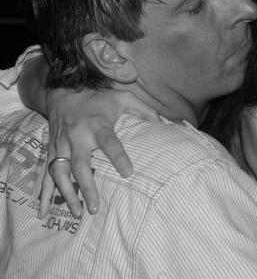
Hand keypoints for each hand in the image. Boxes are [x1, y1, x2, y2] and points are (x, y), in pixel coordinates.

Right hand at [38, 88, 157, 218]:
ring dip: (67, 194)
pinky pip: (46, 174)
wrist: (62, 91)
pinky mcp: (52, 151)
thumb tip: (163, 122)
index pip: (109, 143)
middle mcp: (77, 137)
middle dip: (86, 187)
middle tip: (95, 207)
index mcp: (97, 125)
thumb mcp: (122, 97)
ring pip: (60, 173)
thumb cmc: (97, 98)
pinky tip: (44, 212)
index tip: (128, 173)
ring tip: (77, 213)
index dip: (118, 157)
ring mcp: (62, 145)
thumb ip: (143, 109)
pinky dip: (44, 194)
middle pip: (80, 165)